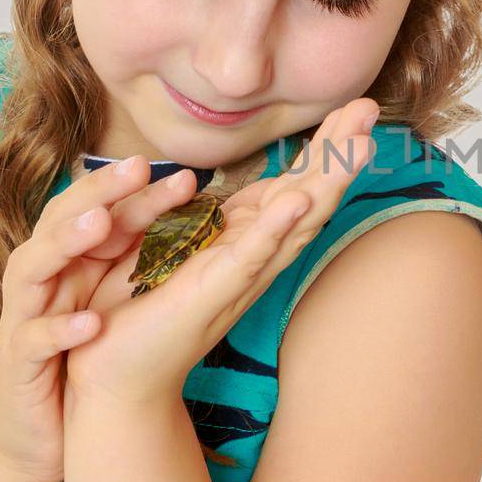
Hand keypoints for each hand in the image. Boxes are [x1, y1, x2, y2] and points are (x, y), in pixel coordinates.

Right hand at [0, 154, 214, 481]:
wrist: (42, 424)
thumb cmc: (81, 349)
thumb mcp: (112, 295)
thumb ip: (138, 251)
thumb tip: (196, 209)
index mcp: (71, 258)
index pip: (99, 209)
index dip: (135, 190)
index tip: (184, 176)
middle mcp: (43, 275)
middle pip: (62, 220)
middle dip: (97, 192)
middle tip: (137, 169)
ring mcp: (26, 314)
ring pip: (32, 265)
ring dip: (65, 242)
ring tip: (100, 225)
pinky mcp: (19, 360)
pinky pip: (34, 338)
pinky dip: (59, 329)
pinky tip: (90, 323)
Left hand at [62, 98, 379, 408]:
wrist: (110, 373)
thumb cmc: (134, 309)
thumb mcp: (164, 243)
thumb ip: (191, 214)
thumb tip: (201, 182)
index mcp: (242, 239)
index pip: (294, 184)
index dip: (323, 147)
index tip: (352, 109)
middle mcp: (253, 257)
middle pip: (310, 195)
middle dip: (339, 151)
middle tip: (371, 108)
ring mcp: (239, 275)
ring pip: (296, 221)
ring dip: (327, 181)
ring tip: (359, 144)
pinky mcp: (214, 293)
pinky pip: (250, 256)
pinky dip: (276, 227)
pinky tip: (298, 200)